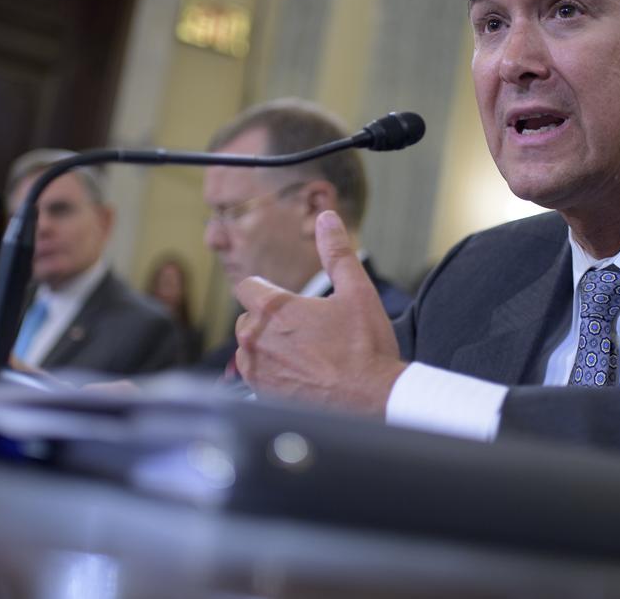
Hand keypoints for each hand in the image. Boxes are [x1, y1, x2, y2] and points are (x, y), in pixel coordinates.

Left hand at [234, 210, 407, 414]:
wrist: (372, 400)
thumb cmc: (366, 348)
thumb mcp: (357, 292)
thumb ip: (336, 252)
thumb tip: (326, 219)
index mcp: (273, 308)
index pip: (247, 287)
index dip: (266, 290)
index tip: (287, 301)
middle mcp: (255, 338)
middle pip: (248, 318)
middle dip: (270, 321)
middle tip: (306, 331)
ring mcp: (256, 369)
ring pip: (250, 348)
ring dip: (269, 348)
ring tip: (305, 355)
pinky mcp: (260, 394)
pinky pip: (255, 376)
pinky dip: (272, 373)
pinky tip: (301, 375)